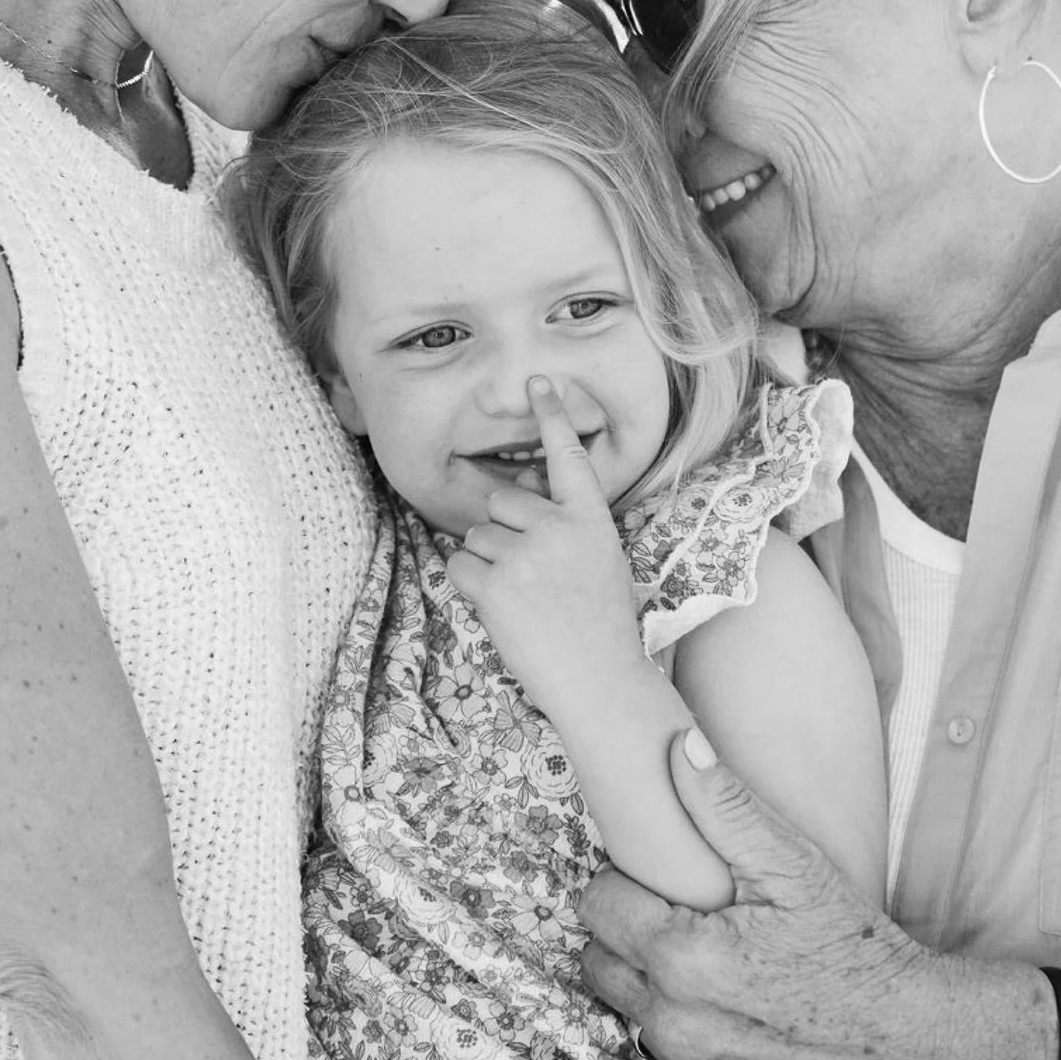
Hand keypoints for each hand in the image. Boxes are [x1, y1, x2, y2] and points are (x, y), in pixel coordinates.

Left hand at [444, 376, 642, 701]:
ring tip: (523, 600)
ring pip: (476, 535)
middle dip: (503, 533)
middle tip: (532, 577)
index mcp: (590, 518)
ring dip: (487, 564)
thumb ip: (566, 528)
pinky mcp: (495, 586)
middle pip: (500, 502)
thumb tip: (513, 510)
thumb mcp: (601, 561)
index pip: (567, 456)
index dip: (551, 415)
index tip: (537, 379)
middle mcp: (557, 527)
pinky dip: (470, 587)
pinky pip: (459, 567)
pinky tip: (502, 610)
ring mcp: (525, 555)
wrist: (600, 681)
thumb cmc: (600, 625)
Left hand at [578, 730, 952, 1059]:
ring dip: (652, 984)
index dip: (629, 881)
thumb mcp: (792, 863)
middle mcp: (673, 1025)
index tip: (670, 879)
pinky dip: (684, 1036)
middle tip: (686, 916)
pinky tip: (728, 1012)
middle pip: (597, 958)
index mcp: (682, 958)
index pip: (595, 902)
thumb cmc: (851, 941)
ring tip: (710, 960)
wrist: (910, 1033)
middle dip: (629, 931)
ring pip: (627, 1009)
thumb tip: (679, 745)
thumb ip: (725, 804)